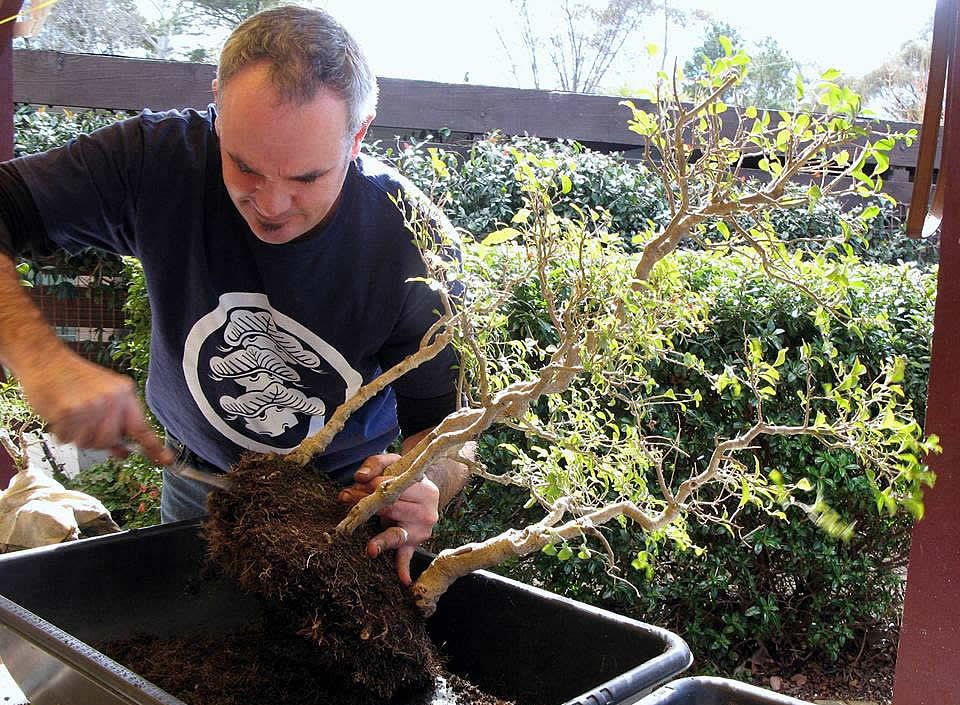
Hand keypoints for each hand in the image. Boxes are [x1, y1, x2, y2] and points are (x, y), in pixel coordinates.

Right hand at [18, 349, 171, 465]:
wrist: (48, 359)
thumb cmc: (76, 378)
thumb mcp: (105, 394)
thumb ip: (117, 421)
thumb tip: (124, 452)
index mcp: (125, 394)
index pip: (142, 427)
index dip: (154, 448)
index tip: (166, 460)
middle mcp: (111, 400)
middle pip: (109, 442)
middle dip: (97, 440)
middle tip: (86, 425)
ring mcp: (89, 406)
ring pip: (88, 444)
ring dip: (78, 437)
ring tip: (73, 416)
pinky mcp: (67, 412)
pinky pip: (67, 439)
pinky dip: (61, 432)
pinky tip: (60, 413)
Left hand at [338, 453, 439, 585]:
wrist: (424, 491)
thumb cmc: (404, 476)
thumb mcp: (394, 462)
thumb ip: (376, 464)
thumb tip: (360, 477)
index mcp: (426, 490)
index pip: (395, 488)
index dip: (373, 486)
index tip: (355, 485)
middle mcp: (427, 512)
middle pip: (391, 510)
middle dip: (366, 505)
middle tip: (345, 498)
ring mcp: (421, 530)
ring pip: (395, 533)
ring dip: (378, 539)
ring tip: (370, 548)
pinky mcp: (413, 544)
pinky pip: (407, 556)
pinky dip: (404, 568)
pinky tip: (404, 581)